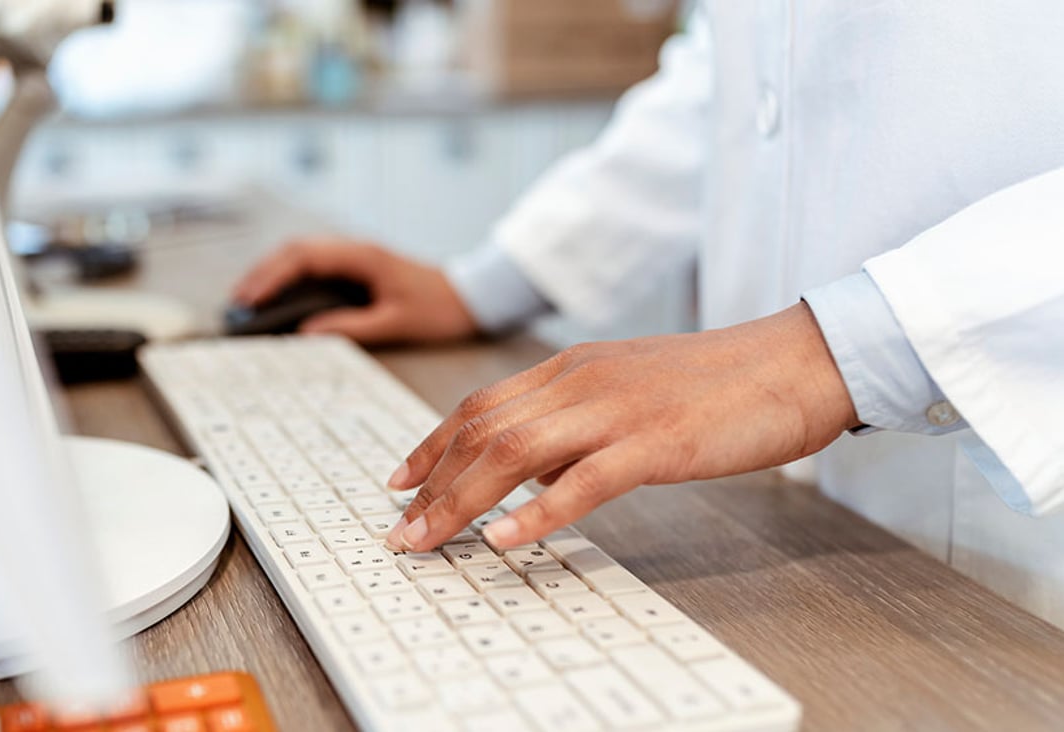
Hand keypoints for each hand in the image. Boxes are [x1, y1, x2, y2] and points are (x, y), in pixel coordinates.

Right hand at [231, 237, 477, 344]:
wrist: (470, 296)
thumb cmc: (438, 309)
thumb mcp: (395, 324)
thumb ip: (351, 327)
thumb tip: (306, 333)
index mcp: (362, 257)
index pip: (304, 258)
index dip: (272, 277)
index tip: (249, 300)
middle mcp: (354, 250)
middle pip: (295, 252)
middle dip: (262, 275)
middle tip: (236, 304)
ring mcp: (354, 256)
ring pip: (301, 256)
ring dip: (272, 275)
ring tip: (246, 302)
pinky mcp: (356, 268)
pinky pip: (313, 266)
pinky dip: (289, 279)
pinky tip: (276, 300)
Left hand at [384, 303, 857, 551]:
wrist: (797, 361)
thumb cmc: (718, 383)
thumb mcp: (630, 389)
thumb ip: (576, 422)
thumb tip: (530, 469)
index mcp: (574, 367)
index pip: (481, 405)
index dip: (432, 444)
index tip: (399, 480)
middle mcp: (582, 381)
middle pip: (482, 430)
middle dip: (430, 483)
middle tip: (399, 529)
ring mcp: (617, 410)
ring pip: (515, 453)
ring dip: (461, 501)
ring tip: (426, 540)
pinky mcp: (658, 442)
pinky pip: (584, 481)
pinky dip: (536, 513)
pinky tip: (504, 540)